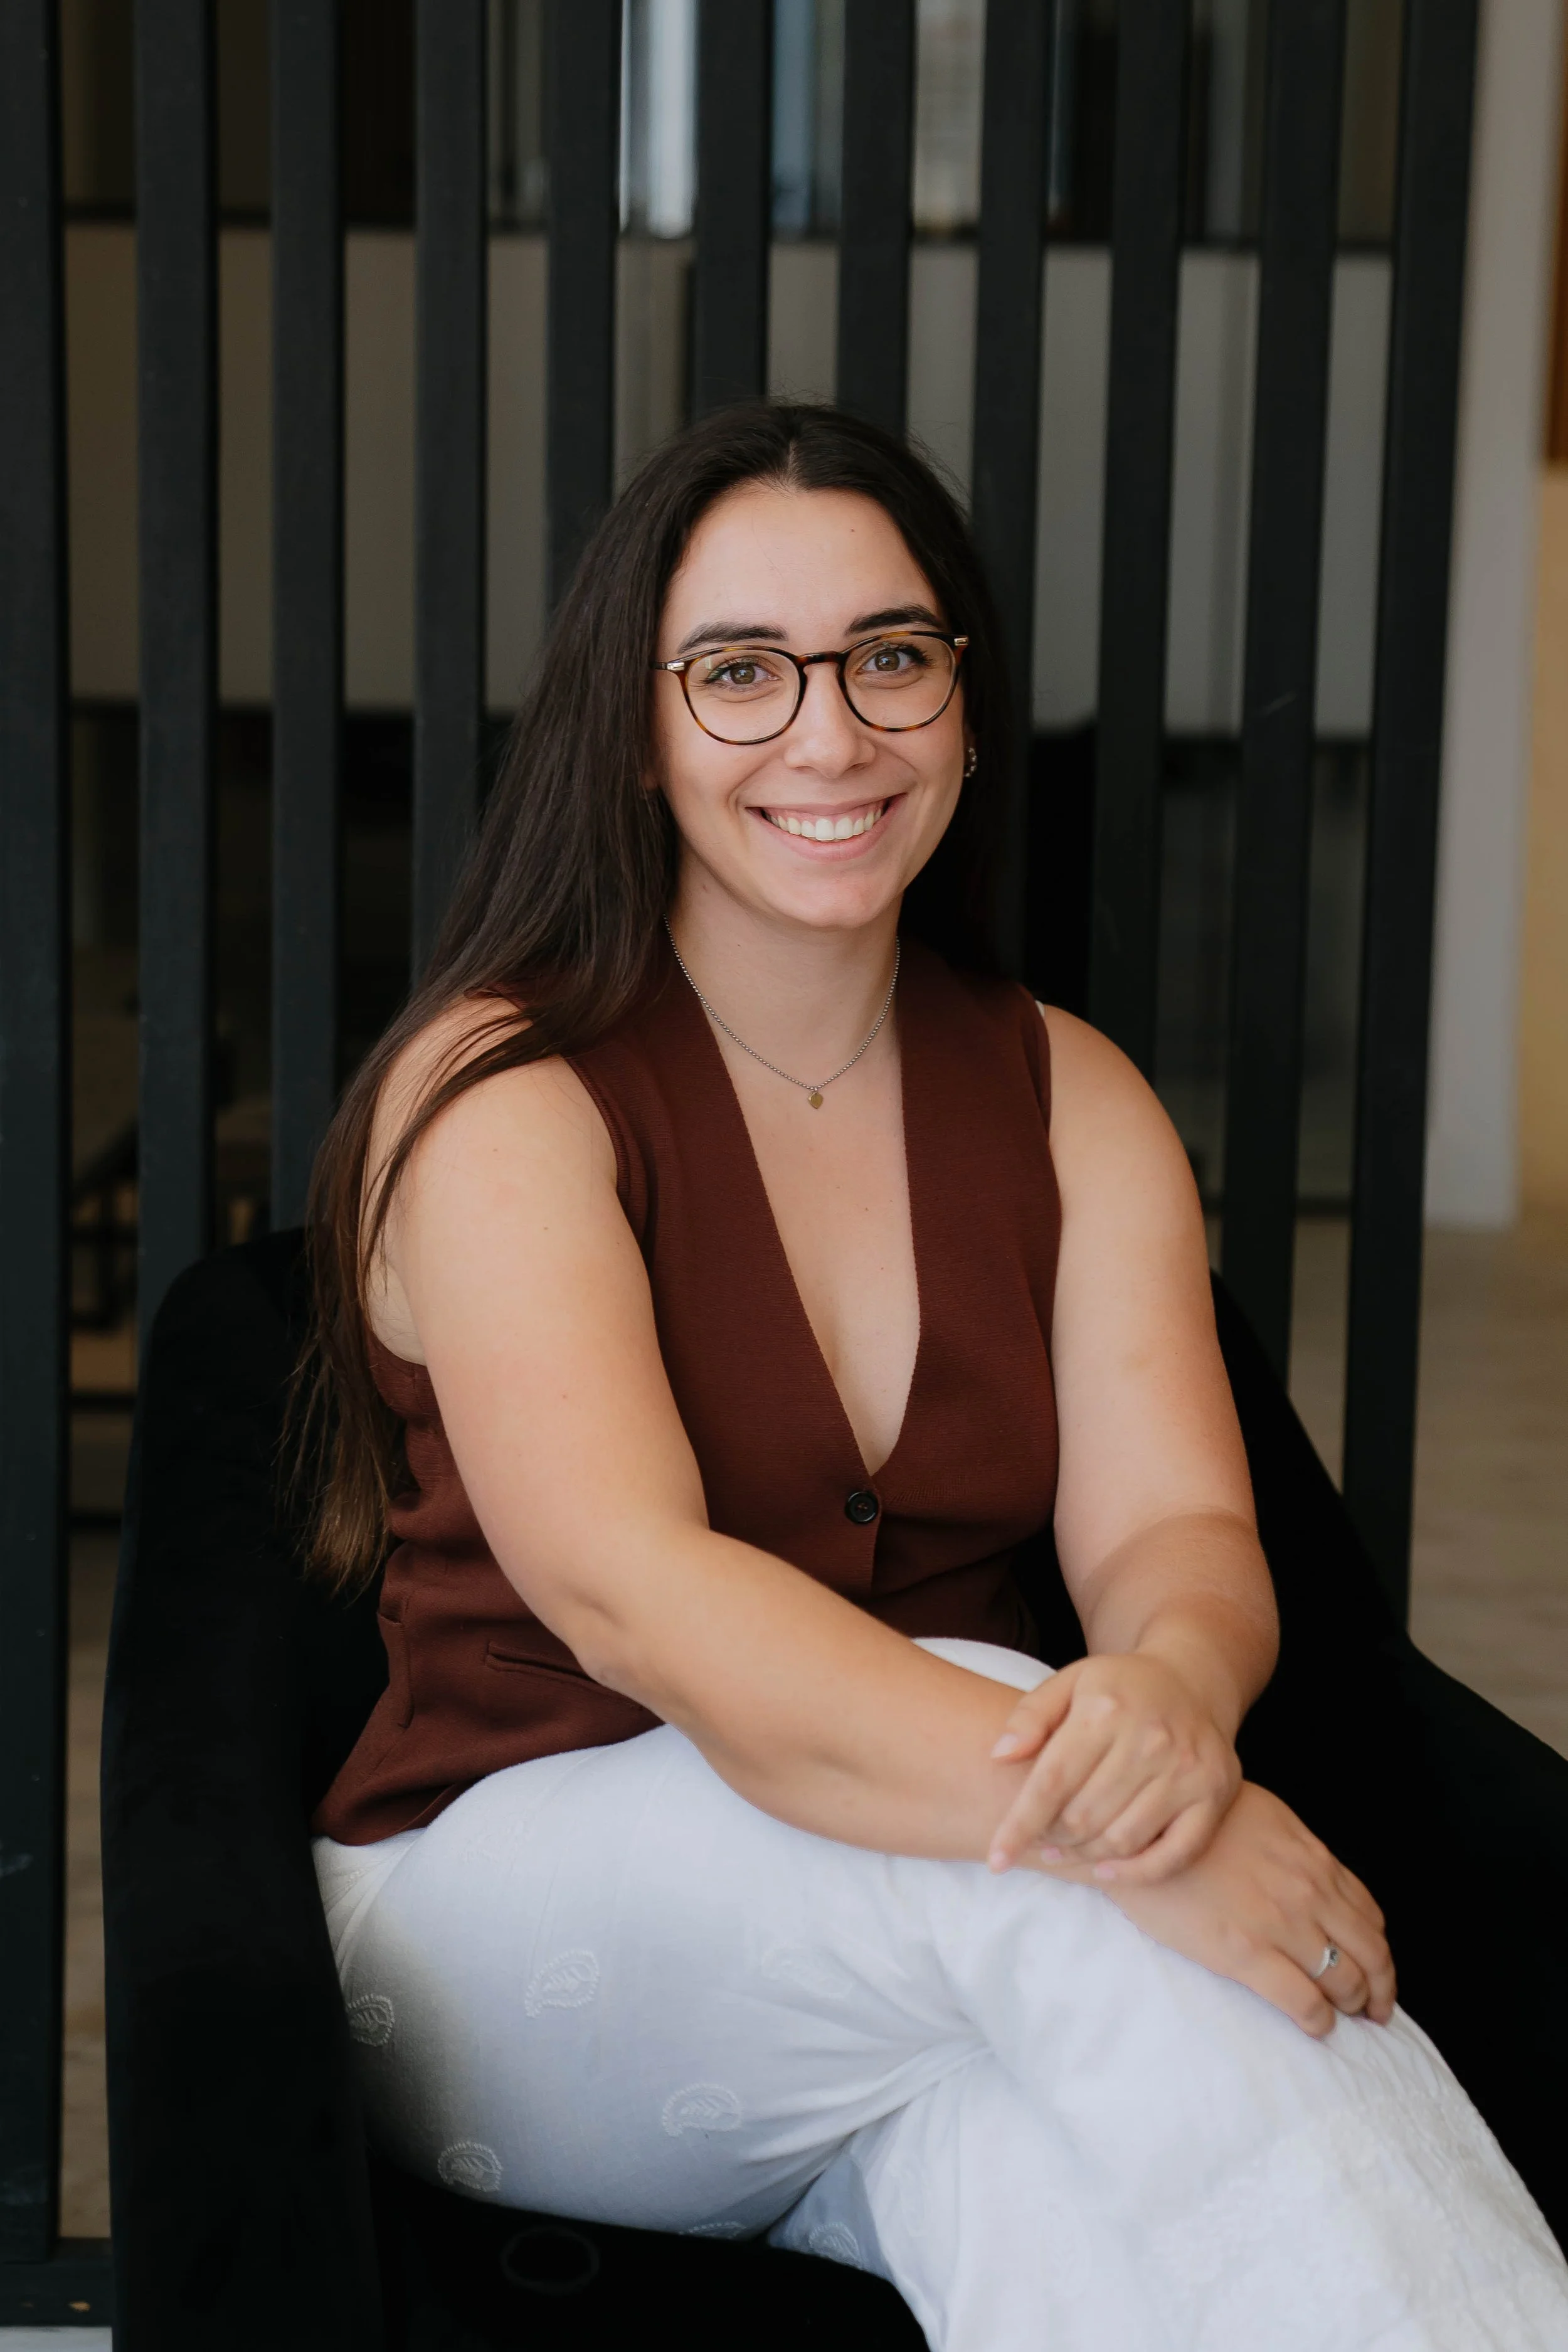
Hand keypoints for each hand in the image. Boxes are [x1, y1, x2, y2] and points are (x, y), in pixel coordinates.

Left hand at [986, 1652, 1239, 1883]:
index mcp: (1106, 1709)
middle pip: (1084, 1817)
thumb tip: (1000, 1755)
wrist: (1191, 1680)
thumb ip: (1030, 1716)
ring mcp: (1187, 1769)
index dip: (1020, 1825)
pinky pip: (1173, 1854)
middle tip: (1039, 1840)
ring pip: (1122, 1840)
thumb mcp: (1068, 1683)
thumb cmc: (1118, 1689)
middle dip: (1051, 1838)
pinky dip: (1136, 1873)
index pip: (1052, 1781)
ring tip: (1064, 1850)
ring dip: (1084, 1856)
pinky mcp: (1214, 1793)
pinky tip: (1105, 1869)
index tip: (996, 1859)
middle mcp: (1150, 1739)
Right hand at [1103, 1781, 1396, 2036]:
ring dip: (1355, 2005)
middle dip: (1381, 1986)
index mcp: (1311, 1858)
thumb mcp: (1260, 1814)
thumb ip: (1294, 1849)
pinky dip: (1321, 2021)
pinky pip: (1304, 2001)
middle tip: (1377, 2007)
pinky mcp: (1247, 1954)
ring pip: (1346, 1979)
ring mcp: (1281, 1924)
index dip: (1379, 1948)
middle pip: (1371, 1951)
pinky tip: (1317, 2028)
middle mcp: (1308, 1891)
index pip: (1369, 1913)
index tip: (1377, 1966)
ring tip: (1348, 2017)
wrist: (1139, 1832)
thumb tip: (1312, 1872)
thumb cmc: (1192, 1819)